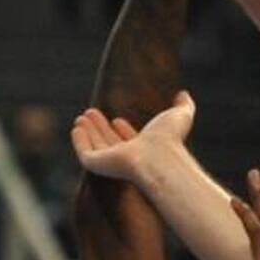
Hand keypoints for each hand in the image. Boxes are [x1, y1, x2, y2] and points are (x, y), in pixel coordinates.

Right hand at [70, 91, 195, 181]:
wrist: (158, 156)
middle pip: (110, 144)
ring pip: (96, 147)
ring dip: (89, 132)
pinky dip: (79, 142)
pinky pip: (84, 153)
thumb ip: (184, 105)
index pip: (131, 143)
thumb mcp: (180, 116)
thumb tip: (183, 94)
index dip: (123, 131)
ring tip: (81, 117)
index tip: (117, 119)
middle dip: (101, 129)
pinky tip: (76, 128)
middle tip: (92, 113)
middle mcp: (127, 158)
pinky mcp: (97, 165)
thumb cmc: (170, 138)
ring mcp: (111, 163)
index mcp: (145, 150)